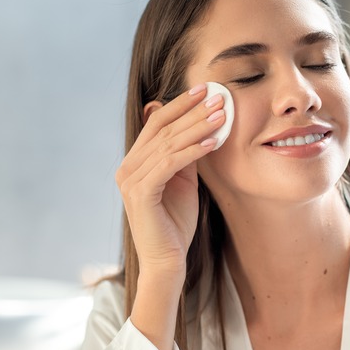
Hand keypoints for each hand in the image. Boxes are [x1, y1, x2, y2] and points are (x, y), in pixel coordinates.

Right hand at [115, 83, 225, 279]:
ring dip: (198, 127)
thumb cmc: (176, 222)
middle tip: (219, 97)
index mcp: (135, 161)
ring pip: (168, 144)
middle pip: (163, 129)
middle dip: (193, 111)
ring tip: (222, 115)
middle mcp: (127, 167)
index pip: (157, 123)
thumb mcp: (183, 180)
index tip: (205, 89)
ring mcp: (130, 180)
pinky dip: (192, 151)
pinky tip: (213, 142)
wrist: (167, 260)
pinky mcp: (140, 193)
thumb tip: (199, 125)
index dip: (180, 104)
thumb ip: (185, 154)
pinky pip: (169, 164)